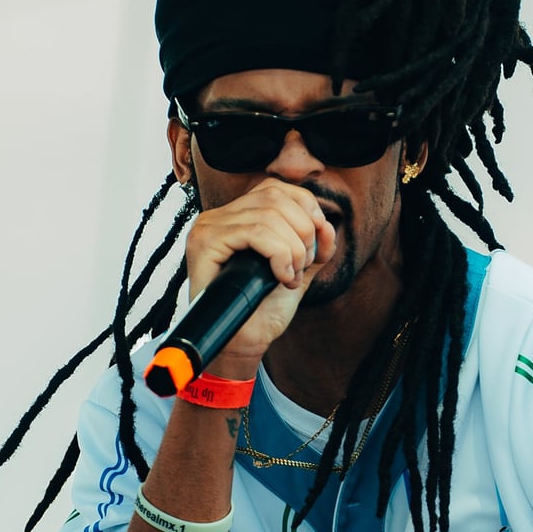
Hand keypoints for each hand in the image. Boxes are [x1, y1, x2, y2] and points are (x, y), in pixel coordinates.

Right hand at [184, 179, 335, 377]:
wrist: (243, 343)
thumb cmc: (264, 308)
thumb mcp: (298, 268)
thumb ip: (314, 245)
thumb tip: (328, 224)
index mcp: (237, 217)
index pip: (275, 188)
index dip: (306, 207)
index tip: (319, 241)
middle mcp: (219, 216)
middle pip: (275, 197)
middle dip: (303, 230)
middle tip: (304, 266)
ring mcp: (208, 227)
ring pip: (268, 216)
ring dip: (293, 248)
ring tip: (292, 276)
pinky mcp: (204, 243)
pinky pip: (255, 233)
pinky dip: (279, 255)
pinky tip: (282, 278)